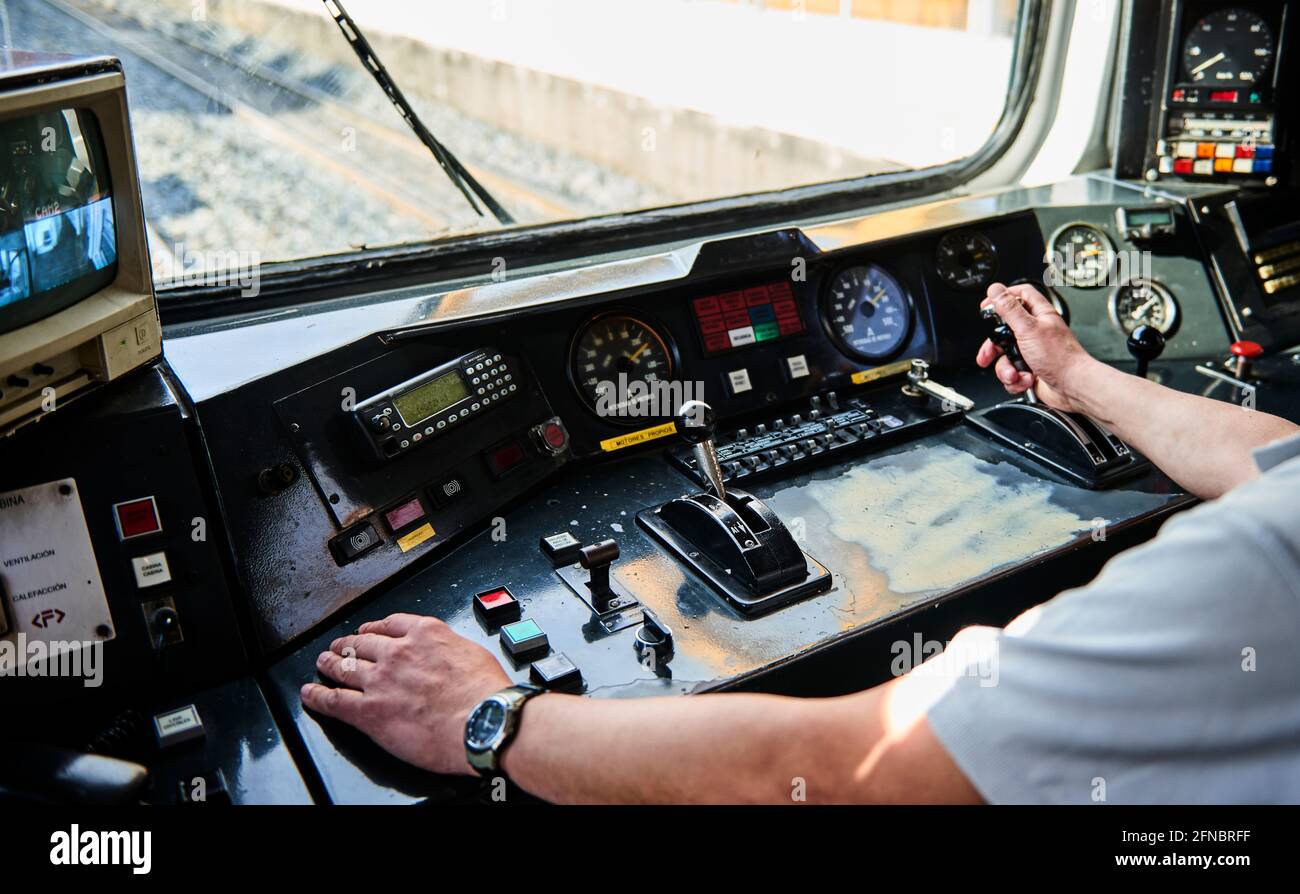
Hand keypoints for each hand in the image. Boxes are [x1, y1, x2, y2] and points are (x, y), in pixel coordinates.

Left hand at [301, 613, 510, 775]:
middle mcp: (399, 652)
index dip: (375, 627)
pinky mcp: (370, 710)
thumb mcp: (473, 654)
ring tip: (323, 663)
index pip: (391, 624)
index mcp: (426, 635)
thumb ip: (452, 651)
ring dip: (330, 664)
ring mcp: (381, 680)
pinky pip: (334, 700)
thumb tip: (450, 657)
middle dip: (349, 643)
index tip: (370, 630)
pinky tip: (311, 694)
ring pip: (345, 666)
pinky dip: (318, 696)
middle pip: (363, 643)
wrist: (482, 721)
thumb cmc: (485, 694)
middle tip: (341, 645)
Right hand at [976, 282, 1096, 412]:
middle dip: (993, 347)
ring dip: (1006, 368)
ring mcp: (1031, 352)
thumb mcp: (1028, 329)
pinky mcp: (1029, 369)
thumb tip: (996, 290)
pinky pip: (1011, 373)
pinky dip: (1015, 380)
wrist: (1072, 387)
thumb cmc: (1060, 358)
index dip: (1002, 297)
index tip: (988, 306)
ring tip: (1015, 372)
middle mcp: (1035, 332)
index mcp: (1039, 315)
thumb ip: (1009, 309)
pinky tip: (1026, 379)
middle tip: (989, 353)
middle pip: (1004, 331)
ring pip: (1004, 357)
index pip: (1019, 296)